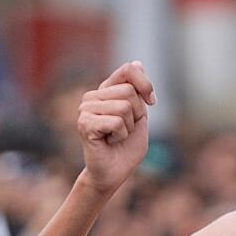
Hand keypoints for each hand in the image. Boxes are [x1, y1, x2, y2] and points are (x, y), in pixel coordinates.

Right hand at [77, 61, 155, 193]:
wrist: (113, 174)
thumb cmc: (126, 148)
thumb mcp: (139, 116)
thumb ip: (138, 92)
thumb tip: (137, 62)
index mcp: (106, 90)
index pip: (128, 70)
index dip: (145, 85)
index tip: (151, 102)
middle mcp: (93, 96)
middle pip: (129, 92)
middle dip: (137, 115)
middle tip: (125, 130)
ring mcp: (85, 109)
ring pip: (124, 107)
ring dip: (129, 128)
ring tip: (116, 137)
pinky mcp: (84, 123)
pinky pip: (116, 122)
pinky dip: (120, 136)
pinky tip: (109, 142)